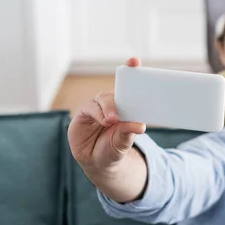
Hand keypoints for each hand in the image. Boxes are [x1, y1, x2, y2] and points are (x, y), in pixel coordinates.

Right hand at [68, 57, 145, 175]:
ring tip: (114, 120)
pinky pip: (90, 108)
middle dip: (121, 89)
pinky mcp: (84, 114)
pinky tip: (104, 121)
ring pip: (103, 99)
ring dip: (110, 107)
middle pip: (116, 90)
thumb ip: (129, 132)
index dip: (131, 70)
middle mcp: (111, 103)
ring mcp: (97, 107)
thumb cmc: (114, 148)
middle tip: (128, 96)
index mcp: (126, 105)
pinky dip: (98, 114)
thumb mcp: (123, 142)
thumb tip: (140, 125)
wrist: (98, 163)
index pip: (128, 85)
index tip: (135, 61)